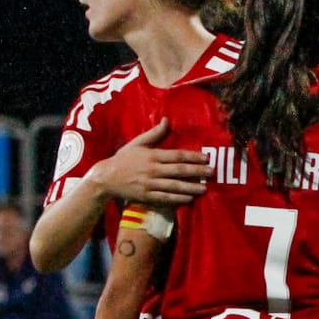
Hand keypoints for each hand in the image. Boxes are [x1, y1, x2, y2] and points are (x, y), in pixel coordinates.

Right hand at [92, 121, 212, 204]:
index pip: (176, 155)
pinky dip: (178, 198)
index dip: (193, 157)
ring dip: (191, 187)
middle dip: (197, 172)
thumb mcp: (137, 143)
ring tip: (205, 188)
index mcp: (151, 155)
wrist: (106, 178)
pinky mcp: (147, 196)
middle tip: (212, 173)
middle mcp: (152, 169)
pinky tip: (189, 198)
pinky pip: (165, 198)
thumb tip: (167, 120)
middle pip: (179, 170)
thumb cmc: (124, 159)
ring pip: (174, 186)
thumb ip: (154, 133)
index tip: (206, 158)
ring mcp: (150, 184)